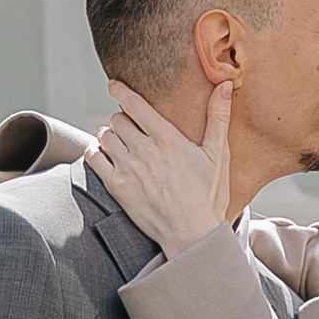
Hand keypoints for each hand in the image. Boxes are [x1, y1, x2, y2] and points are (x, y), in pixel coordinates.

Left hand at [90, 79, 230, 253]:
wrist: (192, 233)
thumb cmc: (208, 196)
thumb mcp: (217, 155)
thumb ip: (218, 117)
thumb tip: (224, 85)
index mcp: (167, 138)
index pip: (134, 104)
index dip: (120, 91)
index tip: (113, 85)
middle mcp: (144, 150)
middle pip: (118, 120)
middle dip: (122, 119)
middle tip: (129, 126)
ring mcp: (128, 168)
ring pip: (106, 136)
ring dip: (109, 135)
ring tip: (118, 140)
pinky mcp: (117, 187)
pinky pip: (94, 158)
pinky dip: (96, 152)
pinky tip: (103, 154)